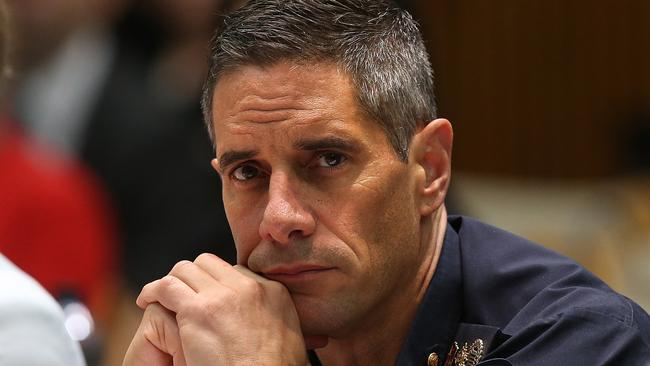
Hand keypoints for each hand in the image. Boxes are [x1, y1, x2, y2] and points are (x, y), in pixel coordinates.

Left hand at [124, 253, 307, 365]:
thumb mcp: (287, 336)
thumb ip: (270, 316)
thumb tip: (260, 316)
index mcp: (273, 292)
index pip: (236, 272)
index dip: (217, 284)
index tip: (207, 299)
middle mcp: (249, 287)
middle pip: (210, 264)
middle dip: (192, 277)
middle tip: (181, 295)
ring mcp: (223, 297)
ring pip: (186, 270)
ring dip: (171, 282)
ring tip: (159, 296)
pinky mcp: (197, 311)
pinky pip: (166, 287)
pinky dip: (152, 291)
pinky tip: (146, 300)